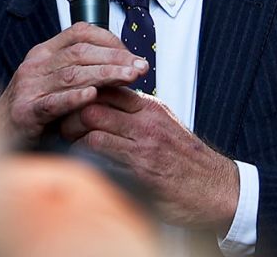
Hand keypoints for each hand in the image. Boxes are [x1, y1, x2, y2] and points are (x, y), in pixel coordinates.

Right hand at [0, 23, 147, 144]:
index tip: (133, 54)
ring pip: (72, 74)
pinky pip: (52, 103)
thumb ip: (83, 69)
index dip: (110, 40)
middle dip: (115, 59)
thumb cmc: (36, 107)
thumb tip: (124, 62)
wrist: (0, 134)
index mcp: (44, 52)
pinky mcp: (25, 112)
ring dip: (105, 75)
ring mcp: (28, 87)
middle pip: (81, 52)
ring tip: (129, 79)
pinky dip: (74, 98)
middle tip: (141, 67)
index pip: (80, 32)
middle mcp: (35, 64)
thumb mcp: (57, 81)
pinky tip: (93, 96)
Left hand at [61, 87, 238, 229]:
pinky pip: (100, 151)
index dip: (83, 93)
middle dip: (71, 110)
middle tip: (60, 122)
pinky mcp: (141, 166)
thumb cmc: (189, 164)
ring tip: (65, 141)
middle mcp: (146, 120)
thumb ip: (138, 118)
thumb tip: (109, 111)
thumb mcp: (165, 129)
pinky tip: (77, 159)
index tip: (70, 103)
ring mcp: (144, 142)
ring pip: (93, 122)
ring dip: (72, 132)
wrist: (216, 190)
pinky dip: (82, 153)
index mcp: (151, 108)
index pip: (107, 86)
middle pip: (94, 100)